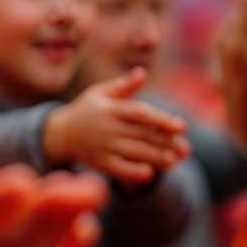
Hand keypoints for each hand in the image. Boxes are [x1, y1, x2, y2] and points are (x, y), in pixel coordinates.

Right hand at [43, 68, 189, 185]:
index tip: (181, 126)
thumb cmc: (87, 110)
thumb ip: (123, 86)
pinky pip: (119, 169)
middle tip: (185, 147)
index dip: (161, 120)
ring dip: (156, 157)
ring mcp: (103, 146)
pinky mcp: (99, 163)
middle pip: (141, 134)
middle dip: (165, 142)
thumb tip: (142, 72)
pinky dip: (133, 172)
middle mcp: (107, 128)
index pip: (139, 113)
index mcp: (110, 109)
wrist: (61, 133)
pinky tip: (149, 173)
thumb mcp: (100, 93)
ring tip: (175, 159)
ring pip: (134, 153)